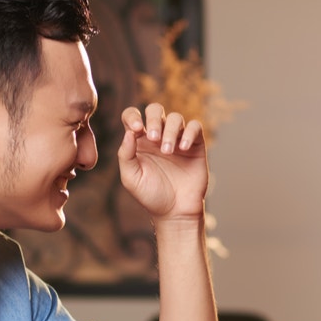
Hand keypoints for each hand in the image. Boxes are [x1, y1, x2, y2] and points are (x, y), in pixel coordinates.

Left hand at [118, 104, 207, 219]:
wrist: (175, 211)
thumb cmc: (151, 196)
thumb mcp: (131, 177)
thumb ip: (125, 155)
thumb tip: (129, 132)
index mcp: (138, 141)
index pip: (132, 115)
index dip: (133, 116)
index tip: (137, 129)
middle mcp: (158, 136)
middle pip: (155, 109)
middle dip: (154, 120)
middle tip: (154, 140)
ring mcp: (177, 139)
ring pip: (175, 117)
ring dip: (170, 131)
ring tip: (168, 151)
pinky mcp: (195, 145)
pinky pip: (195, 127)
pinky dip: (189, 133)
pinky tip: (182, 149)